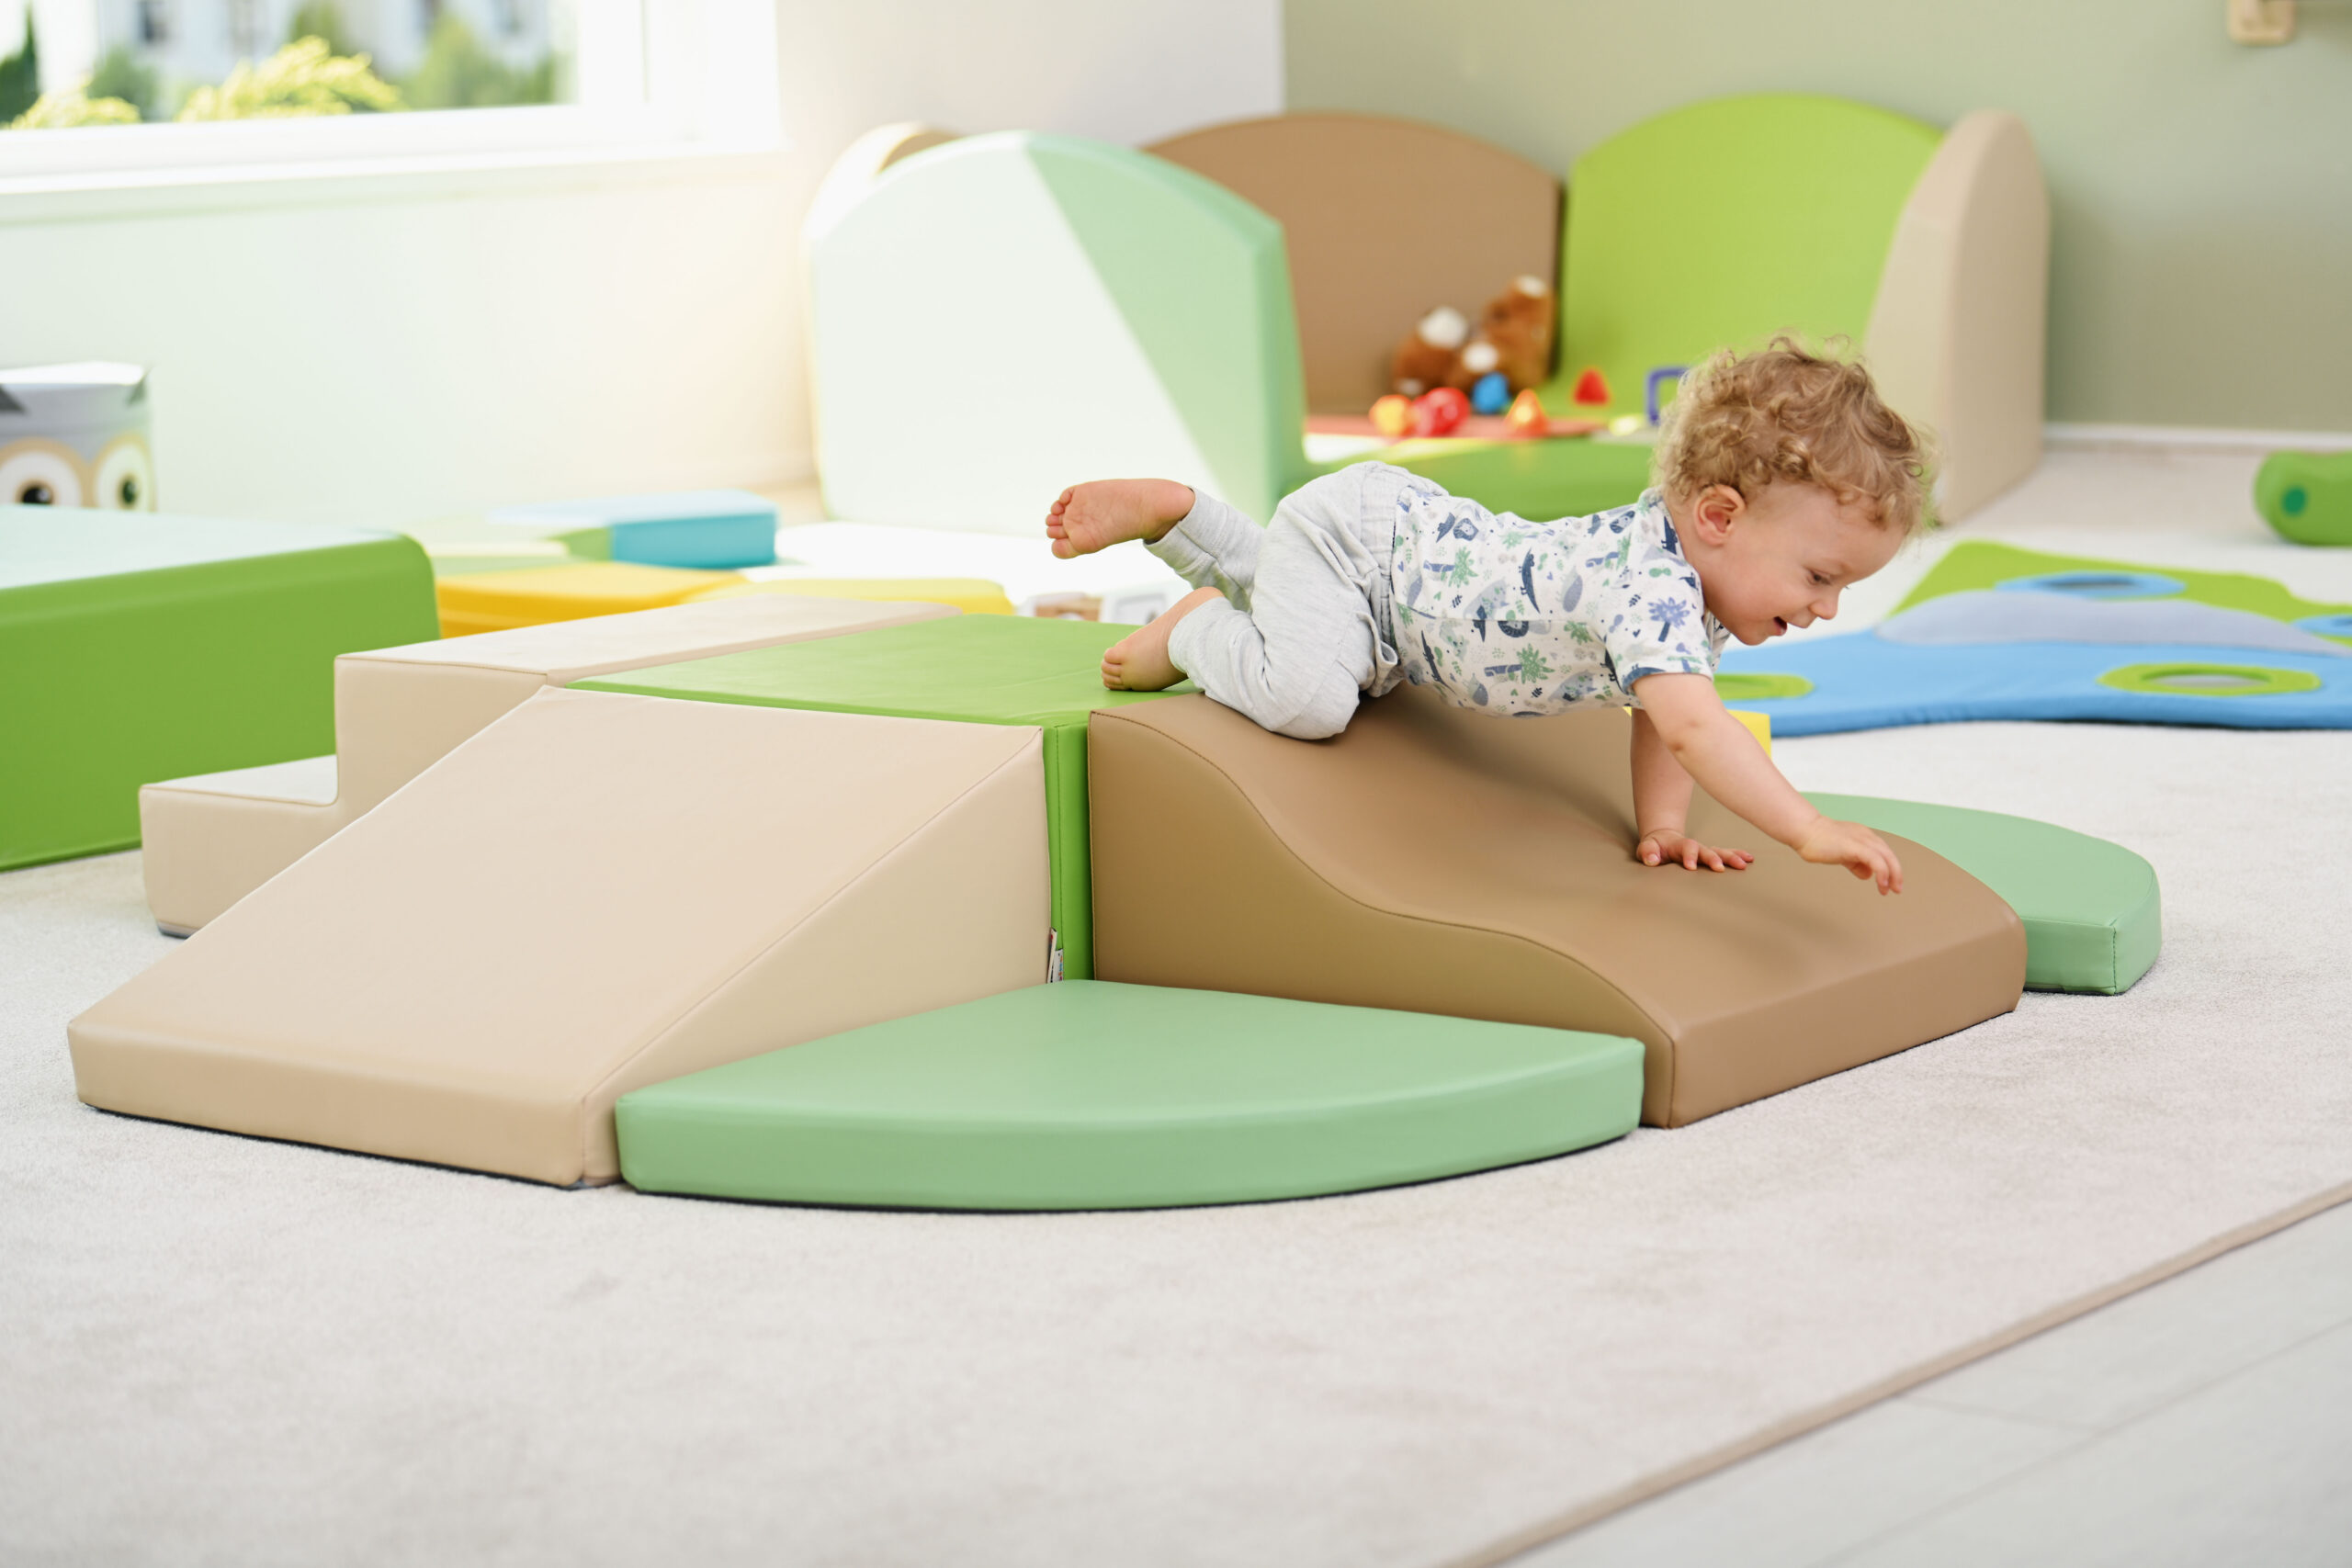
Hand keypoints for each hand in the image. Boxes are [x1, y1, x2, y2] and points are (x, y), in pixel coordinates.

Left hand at [1637, 828, 1754, 872]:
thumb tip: (1652, 860)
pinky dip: (1737, 855)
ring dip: (1731, 857)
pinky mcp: (1709, 855)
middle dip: (1713, 858)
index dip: (1689, 856)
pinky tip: (1749, 859)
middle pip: (1706, 850)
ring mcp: (1703, 851)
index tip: (1691, 867)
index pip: (1686, 848)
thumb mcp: (1646, 848)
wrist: (1663, 839)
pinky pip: (1725, 854)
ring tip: (1744, 864)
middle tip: (1719, 868)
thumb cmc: (1654, 847)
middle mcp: (1695, 847)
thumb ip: (1647, 852)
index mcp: (1679, 845)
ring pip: (1719, 852)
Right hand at [1796, 818, 1904, 894]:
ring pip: (1887, 858)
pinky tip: (1880, 884)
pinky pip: (1876, 860)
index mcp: (1865, 836)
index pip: (1884, 853)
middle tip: (1896, 889)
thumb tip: (1867, 874)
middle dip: (1896, 874)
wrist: (1806, 831)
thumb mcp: (1843, 854)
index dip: (1891, 868)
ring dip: (1892, 876)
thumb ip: (1855, 863)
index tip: (1890, 883)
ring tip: (1888, 890)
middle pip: (1890, 855)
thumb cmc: (1819, 841)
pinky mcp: (1856, 846)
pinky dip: (1882, 873)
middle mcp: (1867, 836)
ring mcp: (1863, 840)